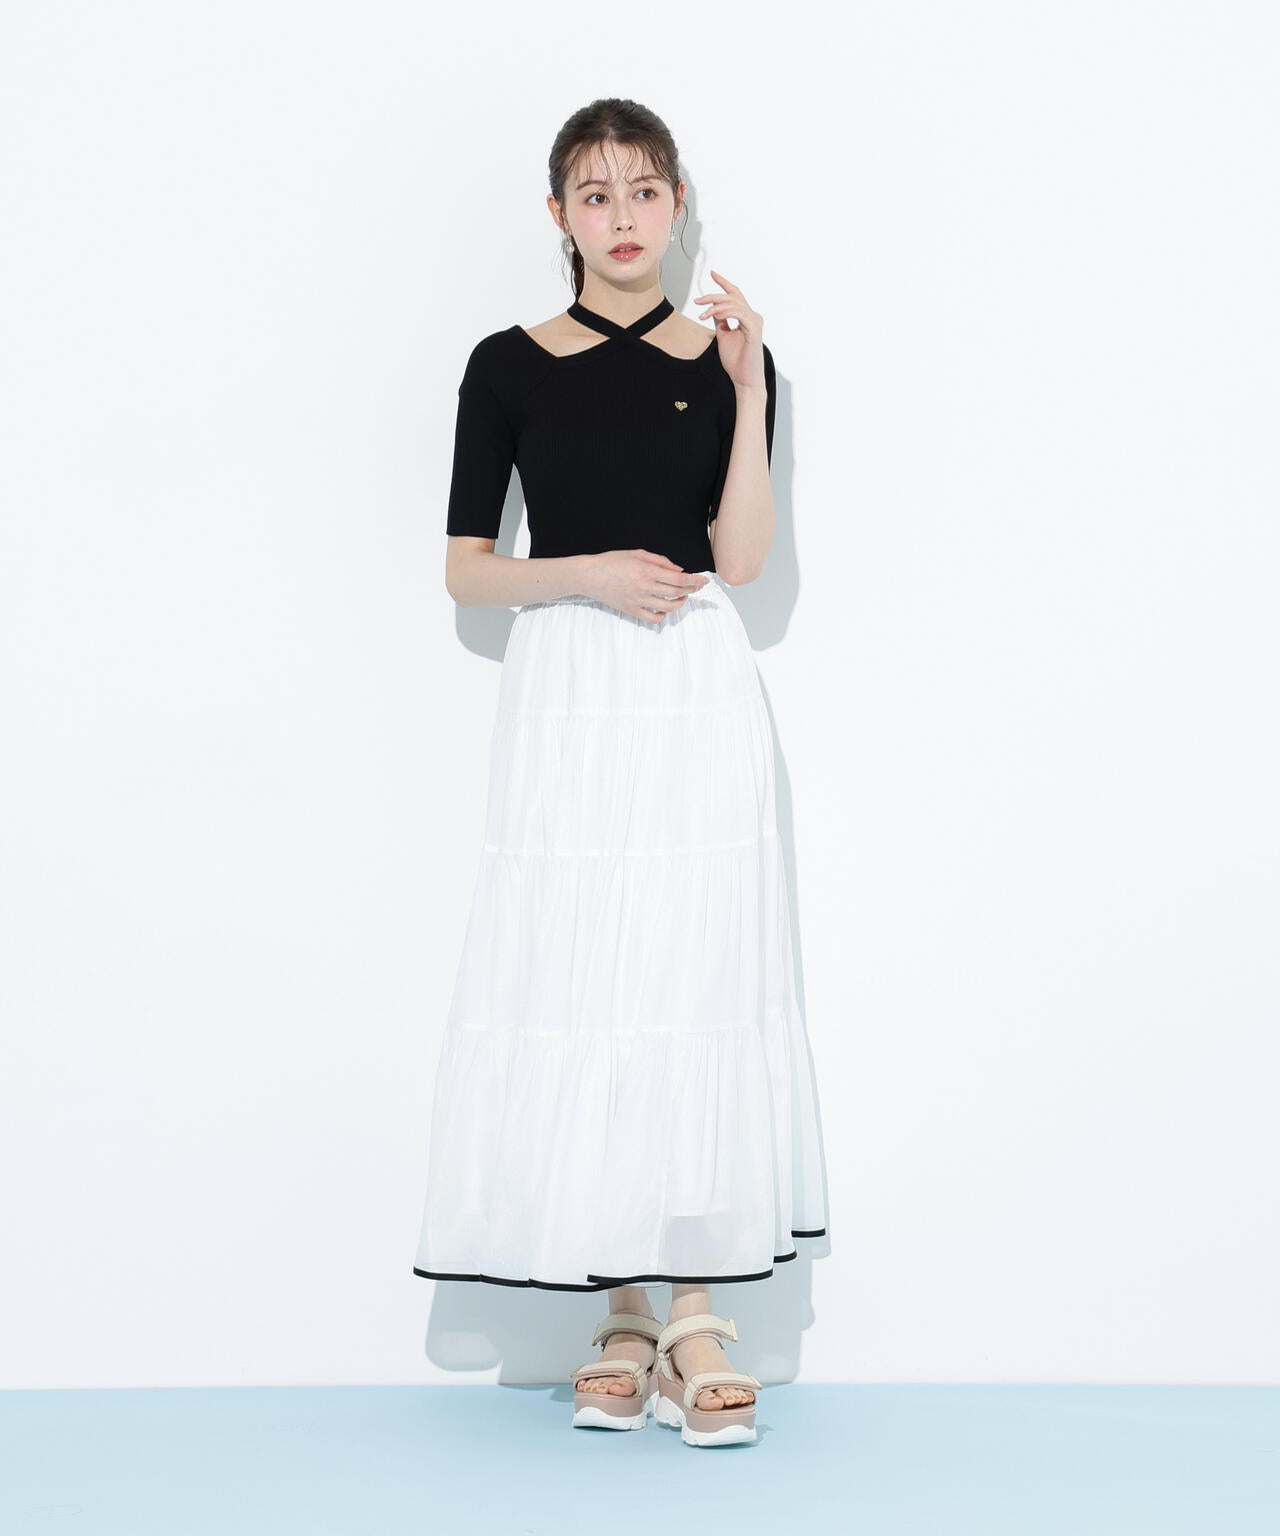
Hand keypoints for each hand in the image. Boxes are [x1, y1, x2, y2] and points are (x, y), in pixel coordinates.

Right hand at [580, 550, 709, 622]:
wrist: (589, 575)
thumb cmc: (611, 561)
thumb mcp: (637, 554)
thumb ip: (660, 561)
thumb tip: (678, 570)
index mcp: (647, 571)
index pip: (679, 579)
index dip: (695, 580)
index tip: (704, 581)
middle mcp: (645, 588)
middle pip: (677, 593)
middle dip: (692, 590)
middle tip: (697, 587)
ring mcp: (638, 601)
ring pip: (668, 607)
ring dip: (680, 603)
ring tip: (682, 597)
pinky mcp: (631, 610)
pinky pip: (653, 618)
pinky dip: (663, 615)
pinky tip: (664, 608)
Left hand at [693, 270, 765, 390]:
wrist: (744, 379)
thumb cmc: (736, 361)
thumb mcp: (723, 336)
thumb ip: (721, 322)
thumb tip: (713, 311)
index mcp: (746, 317)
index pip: (735, 295)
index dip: (724, 283)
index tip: (713, 274)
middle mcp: (752, 316)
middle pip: (733, 296)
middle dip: (714, 295)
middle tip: (698, 300)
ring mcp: (755, 321)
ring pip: (734, 303)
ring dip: (715, 306)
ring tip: (702, 314)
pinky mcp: (754, 329)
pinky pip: (739, 313)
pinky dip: (725, 312)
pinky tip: (713, 316)